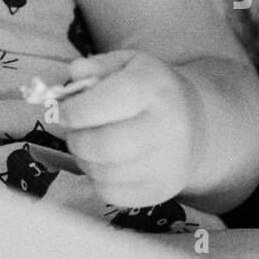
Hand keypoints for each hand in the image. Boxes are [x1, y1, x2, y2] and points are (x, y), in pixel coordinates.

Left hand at [52, 51, 201, 206]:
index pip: (106, 102)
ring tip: (88, 146)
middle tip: (73, 133)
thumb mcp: (128, 64)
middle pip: (104, 145)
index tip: (63, 112)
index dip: (75, 110)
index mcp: (154, 88)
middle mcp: (168, 126)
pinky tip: (104, 164)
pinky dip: (98, 180)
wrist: (194, 122)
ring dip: (84, 161)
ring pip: (105, 172)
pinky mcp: (163, 189)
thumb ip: (97, 65)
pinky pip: (112, 194)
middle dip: (76, 140)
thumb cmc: (149, 88)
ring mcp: (169, 162)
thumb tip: (75, 73)